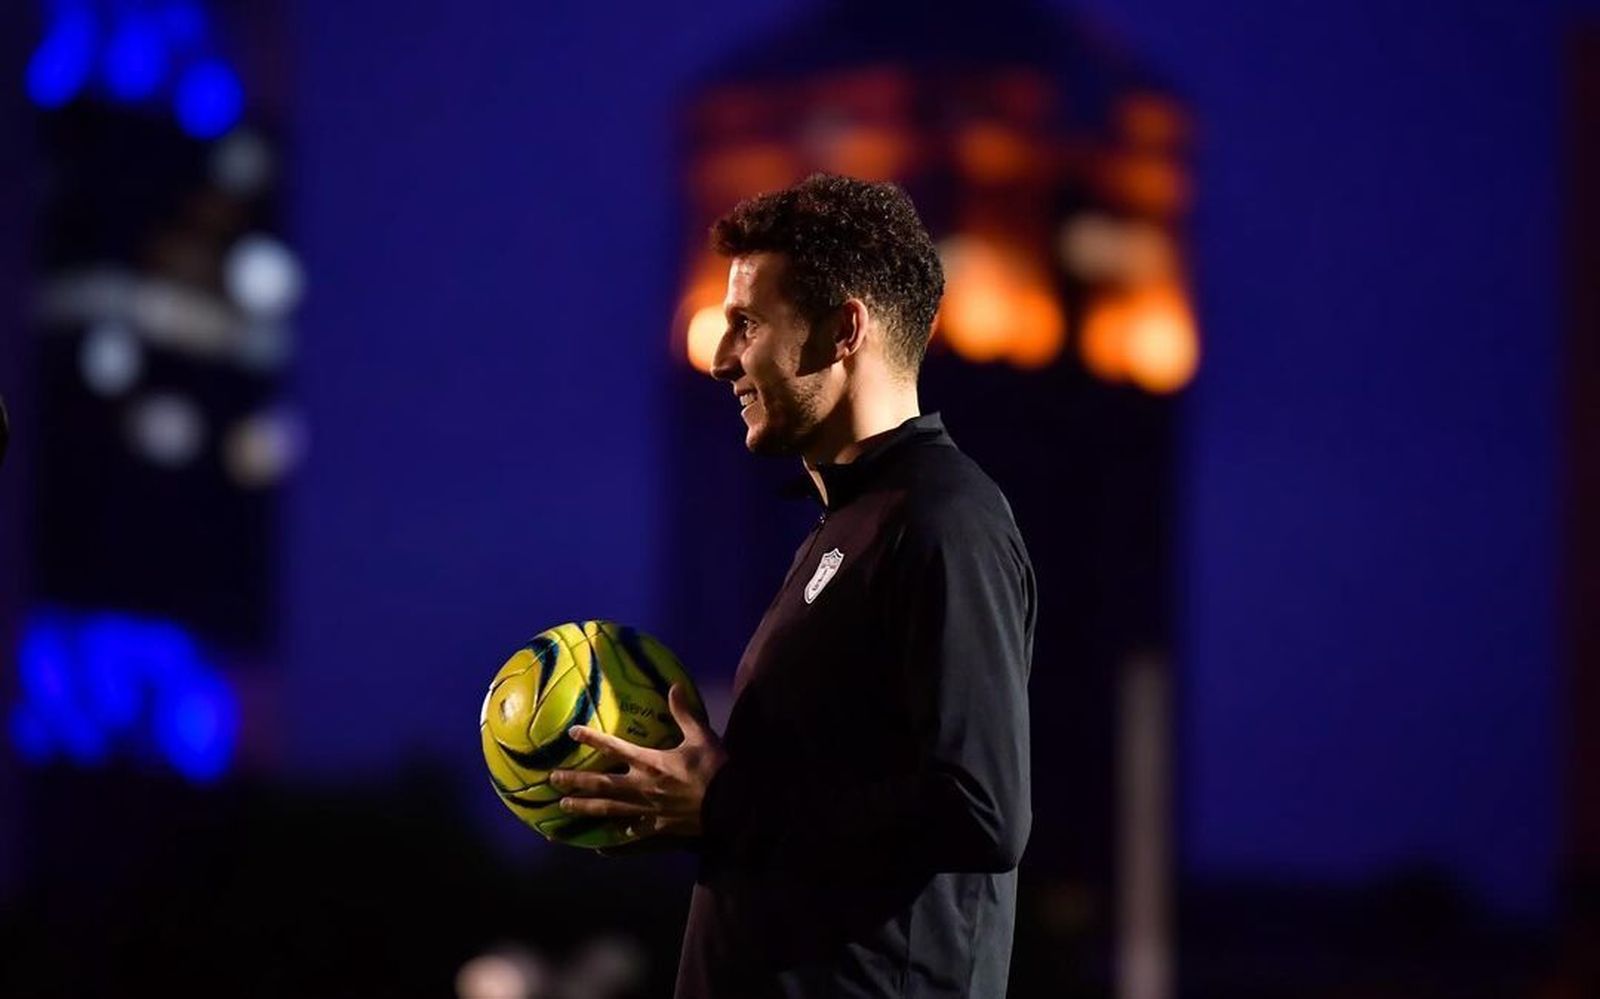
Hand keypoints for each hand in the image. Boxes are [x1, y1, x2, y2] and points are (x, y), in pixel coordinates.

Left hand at [549, 685, 726, 839]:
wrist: (731, 805)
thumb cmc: (715, 768)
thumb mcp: (701, 735)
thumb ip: (684, 712)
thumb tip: (674, 686)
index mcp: (651, 762)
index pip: (614, 748)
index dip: (592, 739)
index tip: (572, 733)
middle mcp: (642, 786)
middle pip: (601, 783)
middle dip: (575, 780)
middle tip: (553, 779)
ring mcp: (647, 810)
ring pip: (608, 809)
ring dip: (584, 808)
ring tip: (563, 807)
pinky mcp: (657, 828)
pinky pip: (632, 834)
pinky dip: (616, 838)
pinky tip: (602, 843)